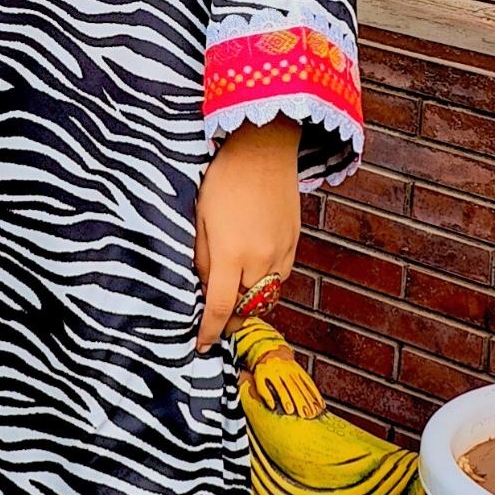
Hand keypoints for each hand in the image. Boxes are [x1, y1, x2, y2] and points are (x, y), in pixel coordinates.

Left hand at [194, 119, 301, 351]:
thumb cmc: (223, 180)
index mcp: (231, 254)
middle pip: (246, 309)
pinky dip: (265, 285)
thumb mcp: (199, 219)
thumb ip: (201, 258)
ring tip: (232, 299)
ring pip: (266, 297)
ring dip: (249, 304)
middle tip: (214, 324)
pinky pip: (280, 278)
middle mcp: (260, 259)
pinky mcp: (294, 244)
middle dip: (229, 321)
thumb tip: (202, 289)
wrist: (264, 150)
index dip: (209, 331)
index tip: (200, 345)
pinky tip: (252, 274)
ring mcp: (281, 253)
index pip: (219, 308)